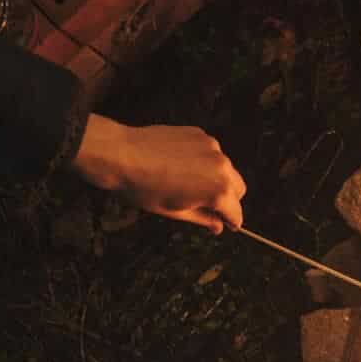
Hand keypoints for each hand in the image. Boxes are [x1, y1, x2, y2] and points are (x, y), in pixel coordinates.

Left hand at [72, 116, 246, 232]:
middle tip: (209, 207)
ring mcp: (212, 147)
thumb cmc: (144, 188)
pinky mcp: (200, 134)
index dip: (232, 222)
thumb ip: (202, 219)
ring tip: (191, 185)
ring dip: (218, 179)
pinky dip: (205, 162)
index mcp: (218, 190)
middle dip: (229, 200)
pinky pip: (212, 153)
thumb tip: (218, 226)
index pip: (236, 212)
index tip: (227, 225)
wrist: (121, 155)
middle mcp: (221, 166)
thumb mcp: (174, 211)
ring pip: (226, 169)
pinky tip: (183, 166)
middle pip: (239, 188)